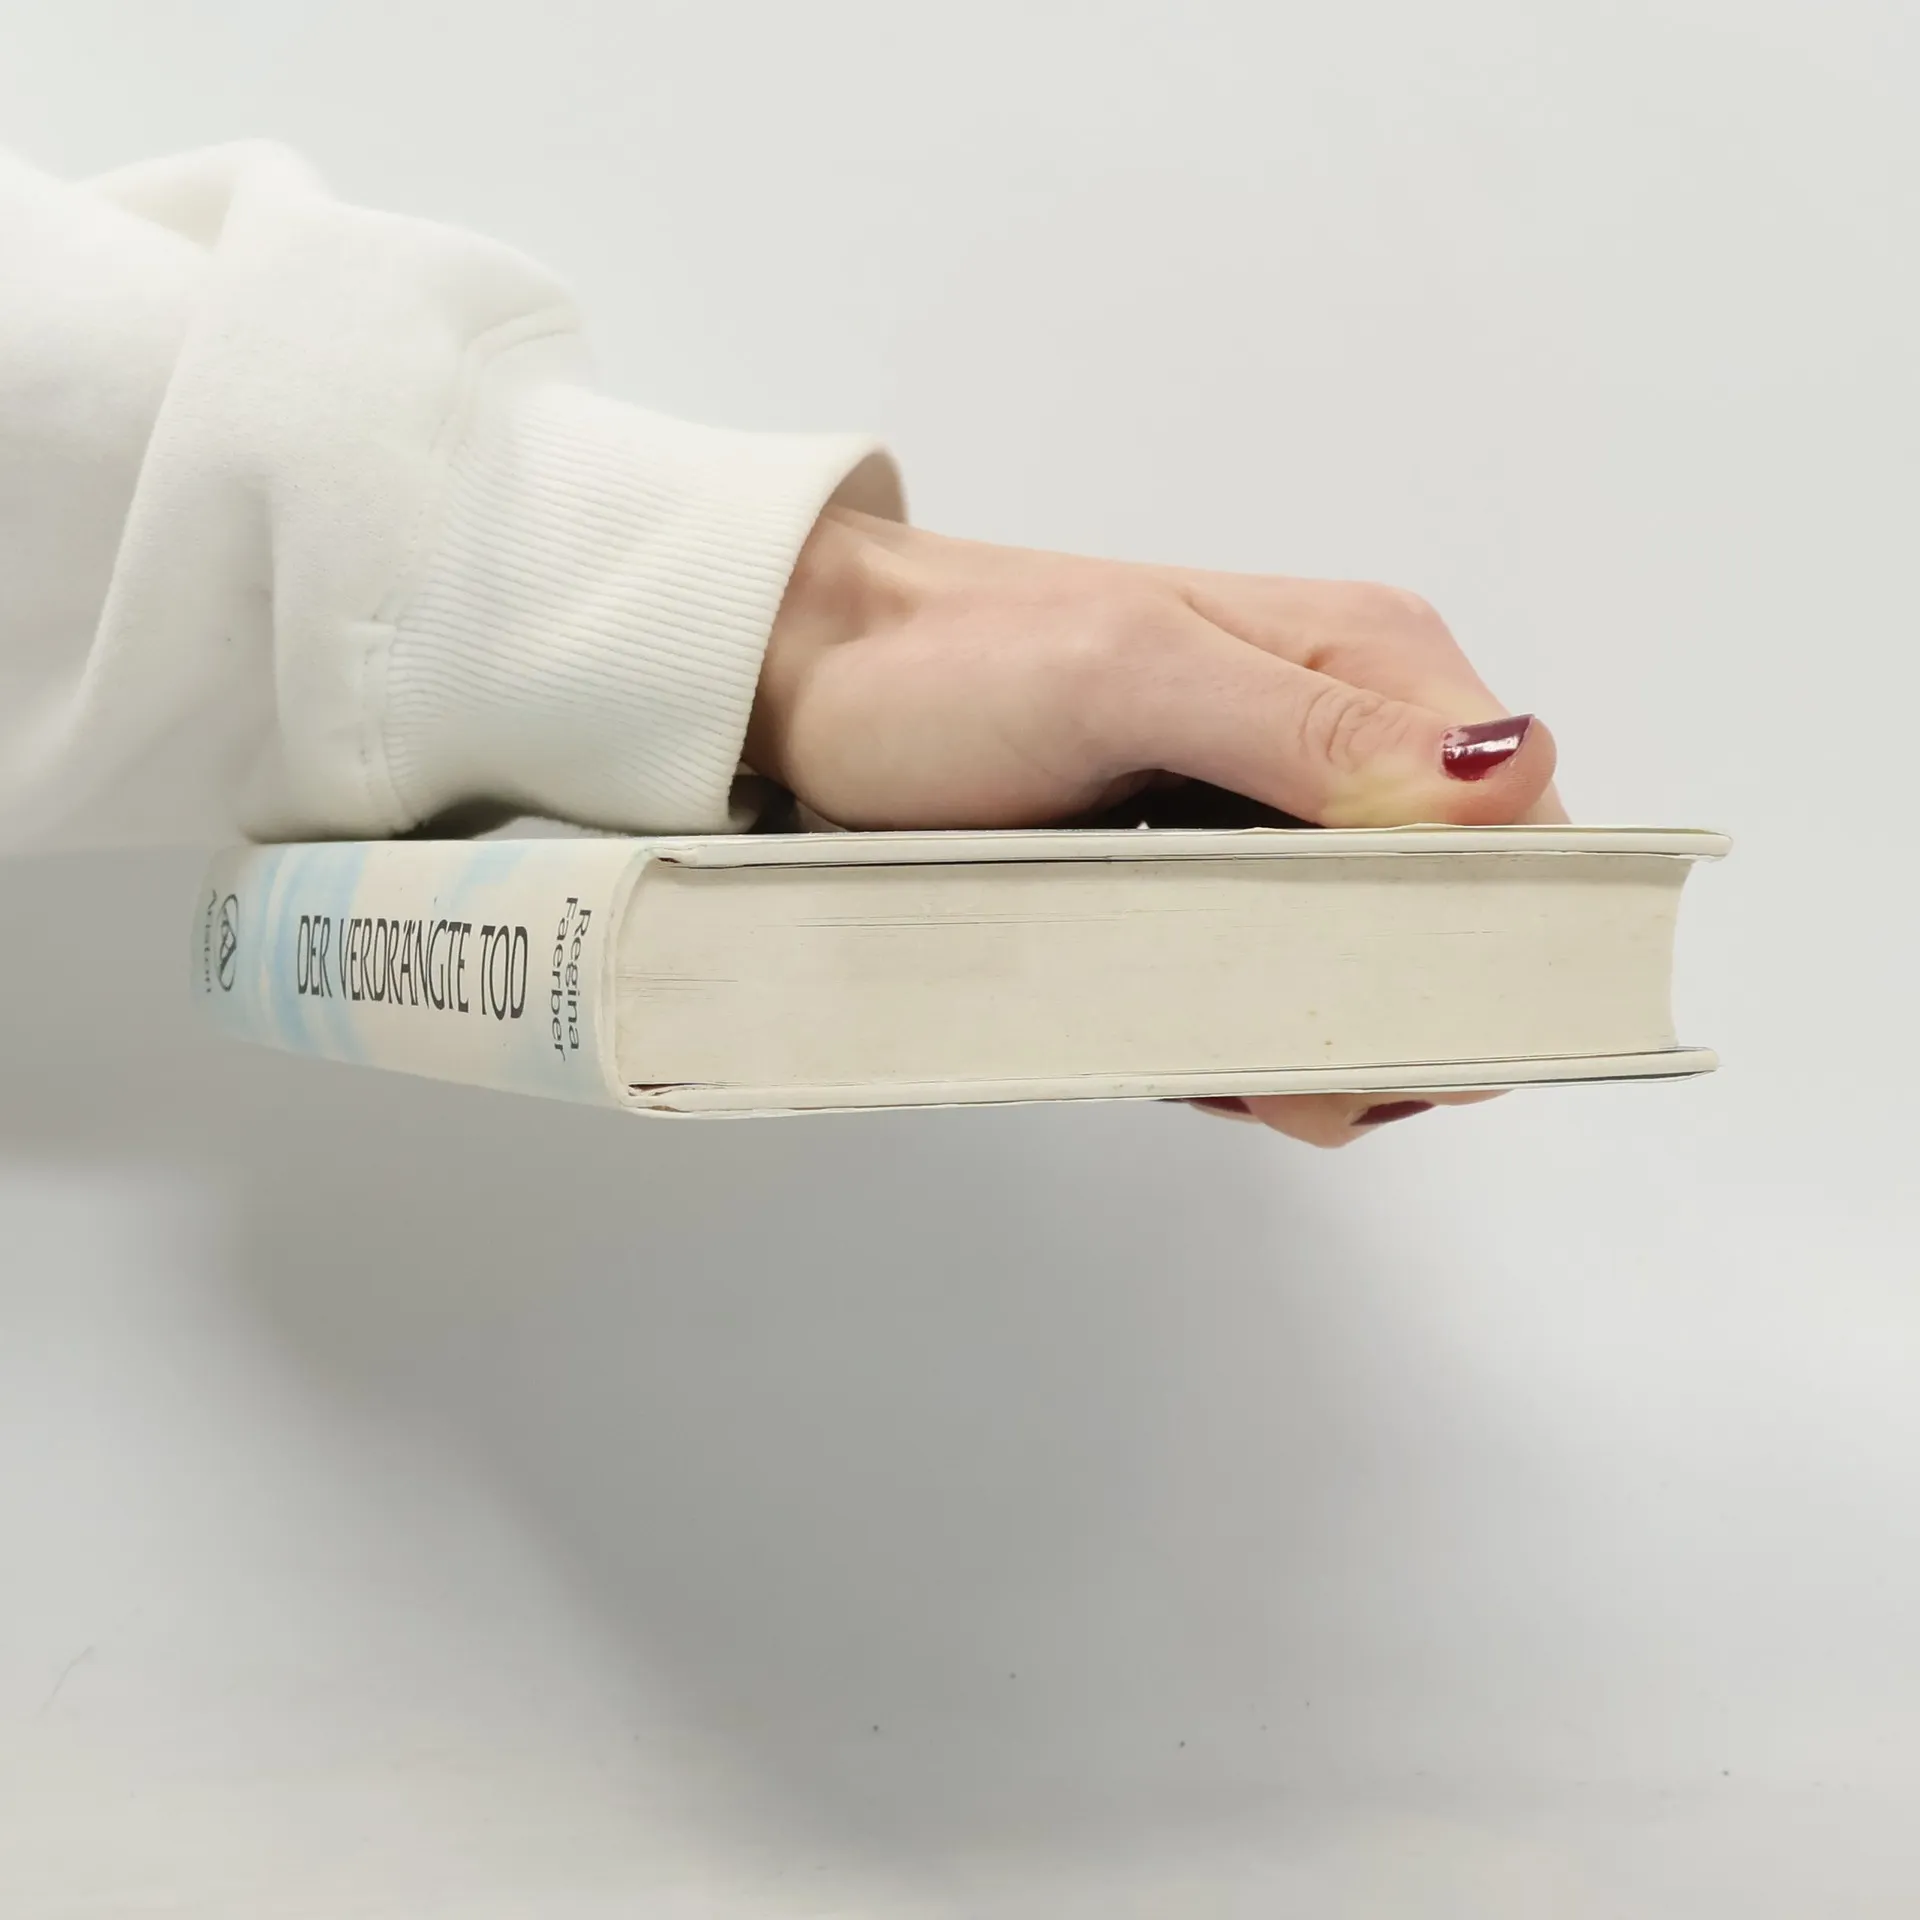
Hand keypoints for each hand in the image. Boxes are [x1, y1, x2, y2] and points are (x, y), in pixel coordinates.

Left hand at [746, 508, 1565, 1146]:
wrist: (822, 681)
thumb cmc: (957, 659)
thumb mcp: (1128, 675)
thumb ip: (1309, 729)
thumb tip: (1505, 772)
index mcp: (1370, 669)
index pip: (1526, 827)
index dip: (1503, 938)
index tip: (1414, 1019)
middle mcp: (1343, 748)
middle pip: (1451, 924)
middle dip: (1391, 1016)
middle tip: (1281, 1058)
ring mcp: (1271, 826)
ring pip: (1361, 975)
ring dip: (1309, 1042)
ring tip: (1213, 1053)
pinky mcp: (1203, 884)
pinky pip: (1268, 986)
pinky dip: (1241, 1036)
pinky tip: (1180, 1038)